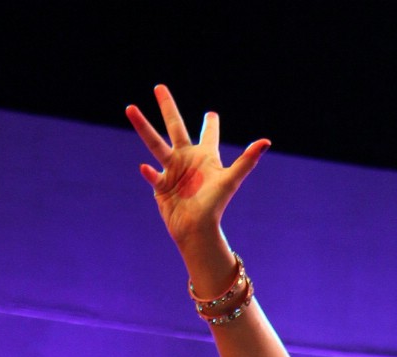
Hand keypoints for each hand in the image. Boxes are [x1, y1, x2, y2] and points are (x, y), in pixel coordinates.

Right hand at [125, 85, 269, 246]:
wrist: (198, 229)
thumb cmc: (215, 205)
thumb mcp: (230, 179)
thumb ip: (247, 160)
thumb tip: (266, 141)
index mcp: (205, 157)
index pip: (208, 135)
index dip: (210, 125)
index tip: (211, 115)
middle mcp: (187, 159)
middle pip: (175, 127)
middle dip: (167, 107)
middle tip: (159, 87)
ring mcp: (172, 171)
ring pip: (155, 143)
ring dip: (143, 126)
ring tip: (130, 108)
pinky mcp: (161, 185)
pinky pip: (153, 175)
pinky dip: (149, 172)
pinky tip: (145, 167)